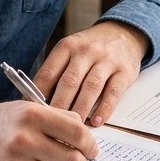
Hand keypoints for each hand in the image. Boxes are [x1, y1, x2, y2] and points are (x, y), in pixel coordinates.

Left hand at [34, 20, 148, 126]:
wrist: (123, 33)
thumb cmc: (90, 49)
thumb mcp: (70, 51)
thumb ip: (56, 72)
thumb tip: (38, 102)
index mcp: (67, 47)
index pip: (49, 72)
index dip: (39, 95)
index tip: (34, 112)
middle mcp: (86, 51)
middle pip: (69, 82)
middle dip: (59, 105)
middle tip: (52, 125)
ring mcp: (107, 60)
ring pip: (91, 87)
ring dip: (81, 109)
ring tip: (74, 127)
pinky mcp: (124, 71)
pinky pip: (113, 92)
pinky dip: (104, 108)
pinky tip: (97, 121)